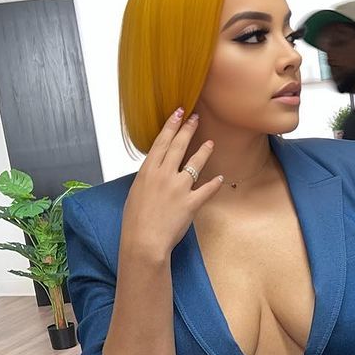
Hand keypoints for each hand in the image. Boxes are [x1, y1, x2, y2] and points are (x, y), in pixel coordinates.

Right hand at [121, 109, 225, 259]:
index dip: (171, 126)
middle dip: (188, 129)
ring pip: (195, 163)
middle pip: (178, 146)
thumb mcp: (135, 194)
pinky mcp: (191, 203)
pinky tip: (220, 178)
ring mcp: (179, 188)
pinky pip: (206, 190)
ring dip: (204, 151)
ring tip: (210, 142)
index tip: (178, 113)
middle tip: (195, 117)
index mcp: (148, 171)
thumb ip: (147, 180)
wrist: (144, 241)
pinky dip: (214, 184)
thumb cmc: (135, 222)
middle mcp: (164, 175)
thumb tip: (153, 175)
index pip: (162, 142)